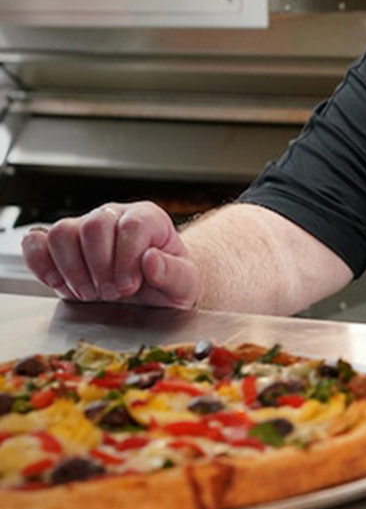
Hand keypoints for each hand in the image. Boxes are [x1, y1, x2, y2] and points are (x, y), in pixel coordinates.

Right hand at [21, 201, 202, 309]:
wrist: (154, 289)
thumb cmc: (170, 281)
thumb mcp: (185, 283)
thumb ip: (173, 273)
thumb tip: (151, 260)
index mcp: (148, 219)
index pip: (130, 226)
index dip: (126, 259)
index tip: (129, 287)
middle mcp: (114, 216)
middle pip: (93, 226)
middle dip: (99, 267)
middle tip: (110, 293)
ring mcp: (85, 227)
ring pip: (61, 232)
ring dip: (71, 269)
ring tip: (89, 292)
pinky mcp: (62, 244)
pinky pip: (37, 241)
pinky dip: (40, 263)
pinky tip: (58, 282)